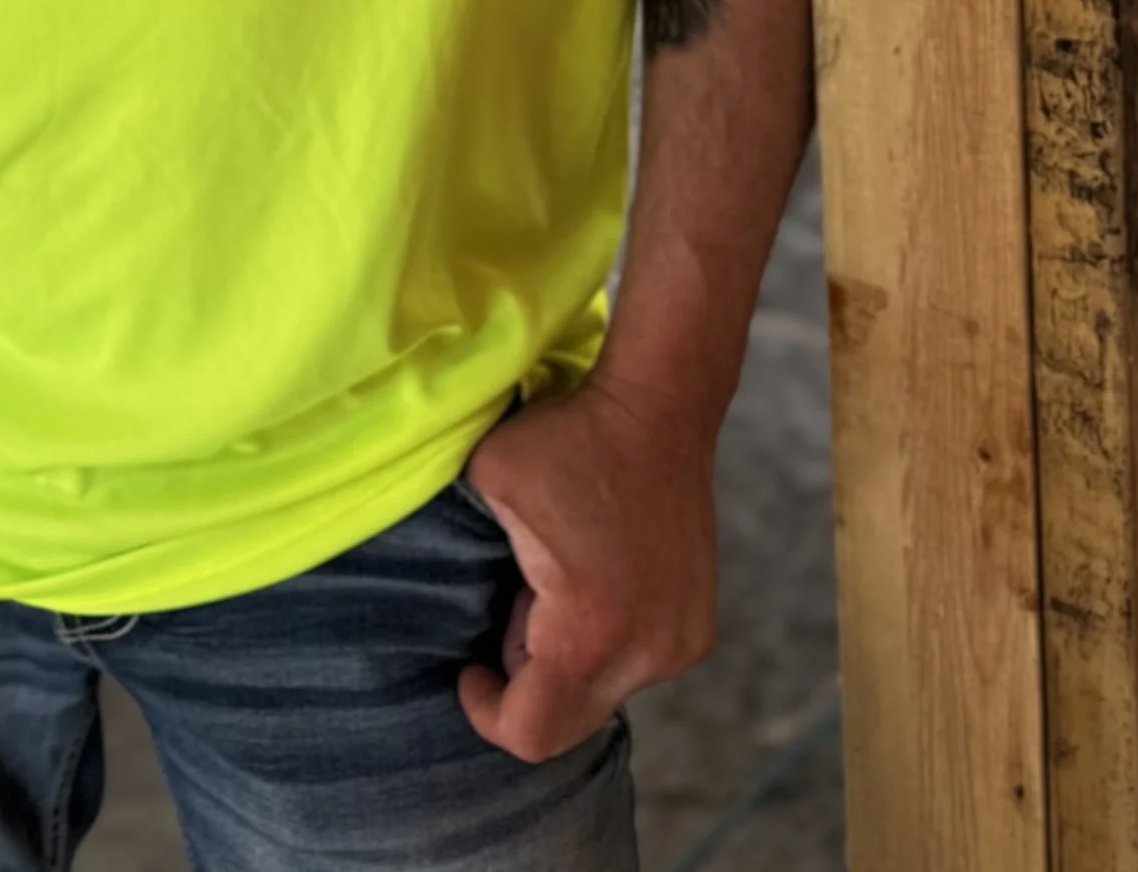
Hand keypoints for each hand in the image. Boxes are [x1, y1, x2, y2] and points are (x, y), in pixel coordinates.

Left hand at [455, 377, 719, 762]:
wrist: (659, 405)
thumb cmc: (567, 439)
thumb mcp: (487, 484)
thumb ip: (460, 553)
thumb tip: (441, 597)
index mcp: (589, 631)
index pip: (529, 732)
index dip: (485, 709)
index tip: (468, 665)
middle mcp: (646, 655)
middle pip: (567, 724)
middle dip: (526, 683)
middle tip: (513, 607)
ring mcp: (679, 645)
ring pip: (601, 695)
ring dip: (566, 661)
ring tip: (555, 584)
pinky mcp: (696, 629)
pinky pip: (634, 667)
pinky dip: (604, 644)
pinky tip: (595, 581)